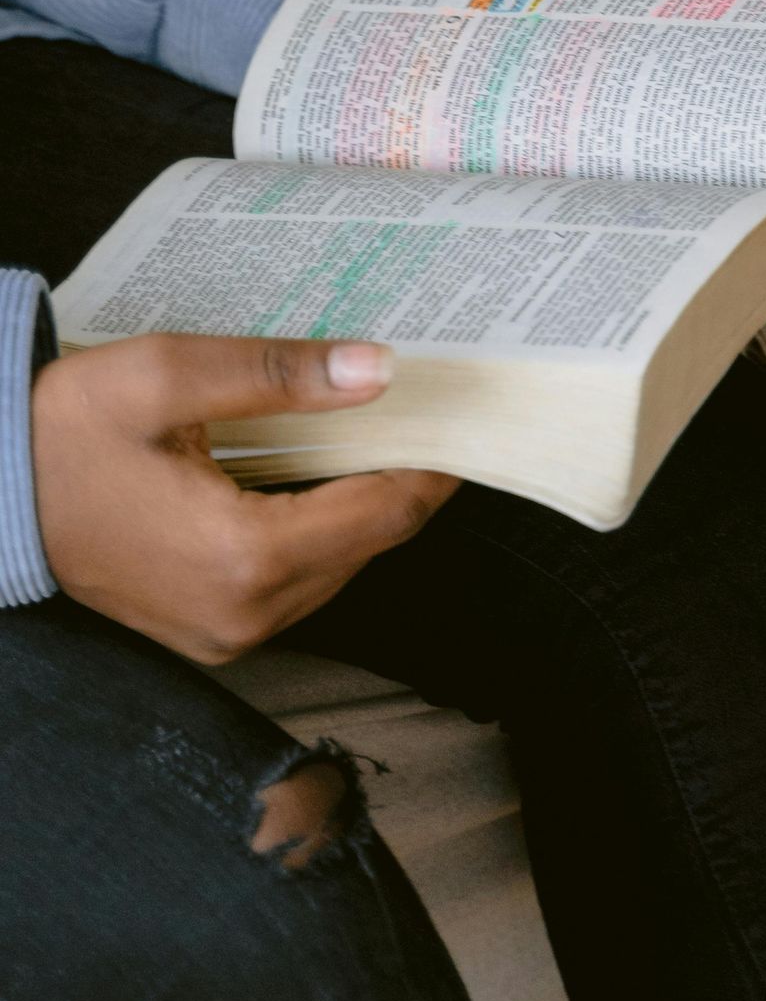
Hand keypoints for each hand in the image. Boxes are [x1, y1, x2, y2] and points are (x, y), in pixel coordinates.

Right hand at [32, 335, 457, 662]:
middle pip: (370, 544)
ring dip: (365, 507)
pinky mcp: (210, 631)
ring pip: (339, 567)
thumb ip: (279, 373)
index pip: (385, 513)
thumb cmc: (64, 434)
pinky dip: (322, 531)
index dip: (435, 463)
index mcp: (245, 556)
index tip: (467, 415)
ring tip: (382, 434)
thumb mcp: (168, 378)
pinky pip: (297, 581)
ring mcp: (227, 632)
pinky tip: (322, 477)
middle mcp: (246, 612)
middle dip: (404, 478)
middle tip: (430, 412)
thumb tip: (377, 368)